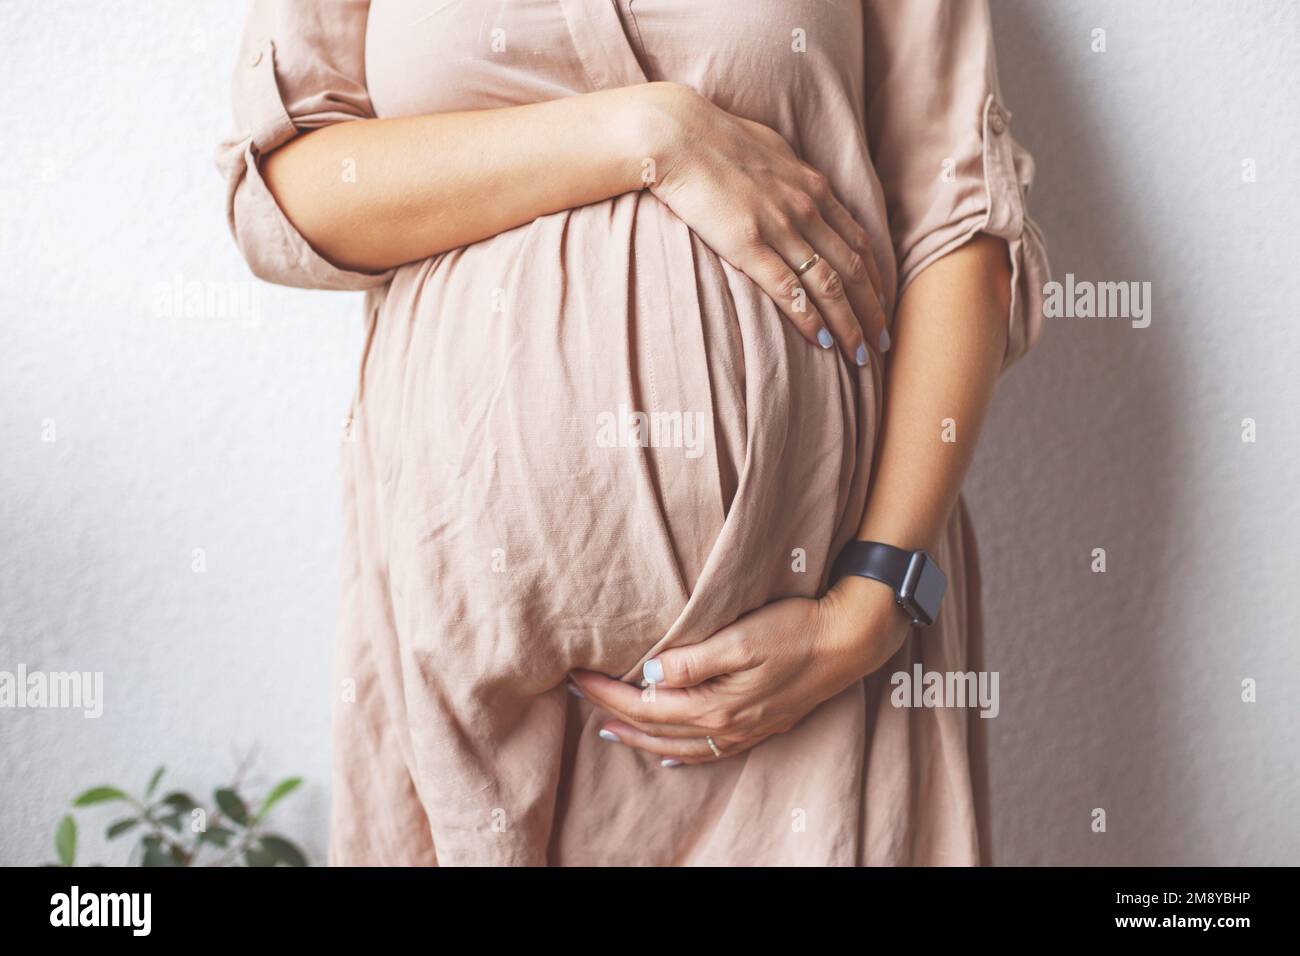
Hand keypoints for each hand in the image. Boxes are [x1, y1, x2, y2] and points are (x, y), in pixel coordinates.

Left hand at [569, 576, 911, 764]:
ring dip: (639, 737)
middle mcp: (726, 726)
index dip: (607, 692)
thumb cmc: (796, 629)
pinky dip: (679, 754)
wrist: (850, 641)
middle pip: (655, 726)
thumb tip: (649, 676)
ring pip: (677, 745)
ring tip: (609, 728)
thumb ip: (693, 660)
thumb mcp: (742, 637)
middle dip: (612, 711)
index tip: (578, 677)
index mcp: (716, 704)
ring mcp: (744, 731)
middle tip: (577, 695)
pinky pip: (708, 753)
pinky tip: (668, 755)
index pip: (645, 705)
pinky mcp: (760, 726)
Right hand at [636, 82, 888, 362]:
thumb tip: (796, 183)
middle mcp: (806, 208)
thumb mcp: (770, 149)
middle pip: (853, 269)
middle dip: (872, 310)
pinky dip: (810, 318)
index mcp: (812, 187)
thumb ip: (790, 175)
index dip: (875, 278)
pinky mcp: (748, 244)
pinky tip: (822, 342)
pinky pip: (788, 289)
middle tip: (881, 344)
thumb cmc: (715, 138)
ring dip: (848, 324)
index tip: (882, 305)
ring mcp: (779, 227)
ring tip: (859, 356)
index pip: (857, 241)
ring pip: (828, 285)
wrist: (677, 134)